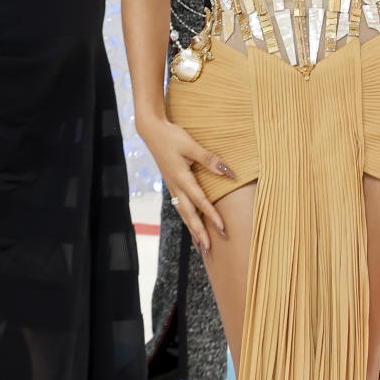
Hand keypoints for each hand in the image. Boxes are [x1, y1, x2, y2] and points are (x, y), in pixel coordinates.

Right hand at [139, 114, 233, 254]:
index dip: (212, 216)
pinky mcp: (171, 184)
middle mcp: (175, 186)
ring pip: (183, 213)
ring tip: (200, 245)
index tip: (222, 229)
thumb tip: (228, 172)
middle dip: (199, 232)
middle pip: (188, 215)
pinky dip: (187, 219)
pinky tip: (191, 225)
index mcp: (181, 178)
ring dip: (192, 229)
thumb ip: (209, 160)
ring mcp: (172, 187)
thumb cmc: (172, 137)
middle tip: (209, 248)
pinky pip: (180, 206)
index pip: (200, 201)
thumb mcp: (191, 145)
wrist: (151, 131)